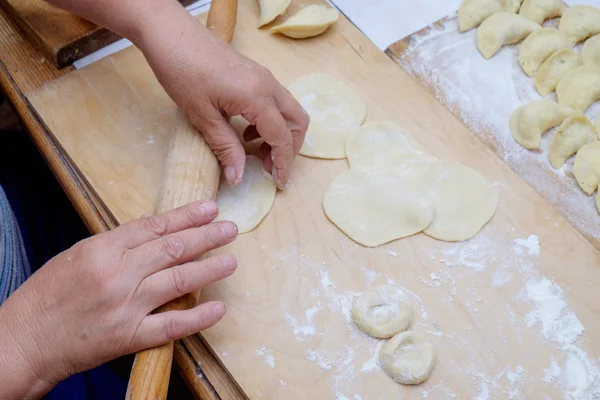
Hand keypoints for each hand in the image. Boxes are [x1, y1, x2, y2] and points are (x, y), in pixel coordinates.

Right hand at [0, 200, 236, 398]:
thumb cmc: (46, 297)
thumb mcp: (76, 256)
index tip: (209, 209)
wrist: (23, 341)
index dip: (186, 215)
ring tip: (231, 261)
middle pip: (173, 248)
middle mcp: (117, 274)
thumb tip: (153, 230)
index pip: (155, 226)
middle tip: (230, 229)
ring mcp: (125, 306)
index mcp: (102, 249)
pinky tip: (218, 308)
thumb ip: (115, 244)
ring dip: (210, 269)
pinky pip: (171, 325)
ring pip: (179, 281)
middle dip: (207, 236)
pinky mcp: (129, 337)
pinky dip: (198, 317)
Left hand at [135, 5, 308, 188]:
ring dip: (281, 134)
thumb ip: (225, 148)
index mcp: (257, 97)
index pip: (282, 137)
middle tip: (269, 168)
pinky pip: (275, 101)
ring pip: (289, 110)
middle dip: (289, 148)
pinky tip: (246, 131)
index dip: (283, 163)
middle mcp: (268, 85)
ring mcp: (264, 77)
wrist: (170, 33)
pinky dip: (271, 121)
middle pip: (297, 122)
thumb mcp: (202, 116)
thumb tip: (238, 177)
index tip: (278, 183)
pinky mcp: (255, 73)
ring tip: (256, 152)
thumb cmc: (182, 71)